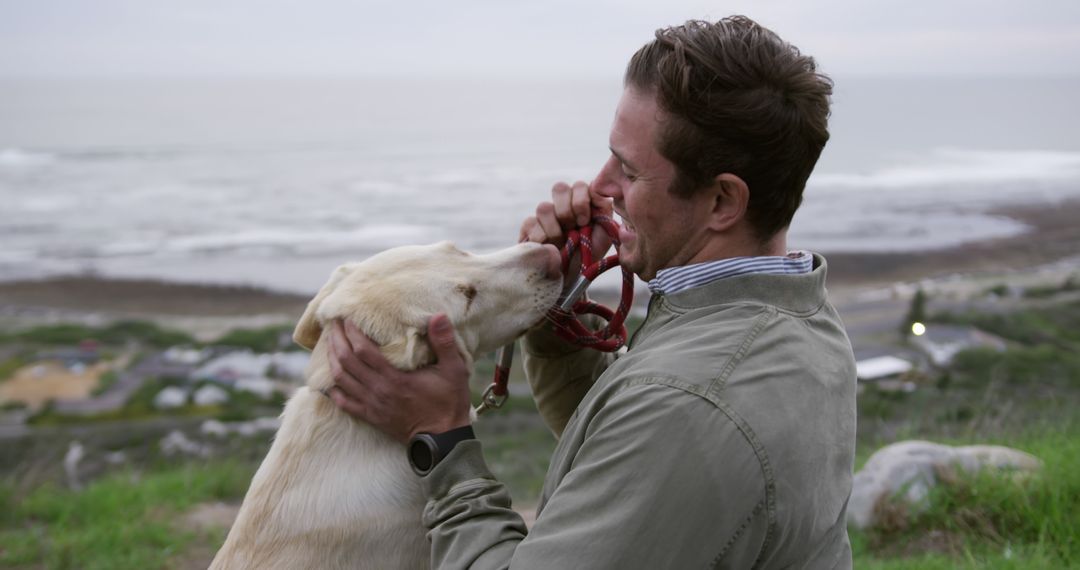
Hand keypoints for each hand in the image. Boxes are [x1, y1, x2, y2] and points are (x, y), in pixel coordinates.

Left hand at [327, 314, 471, 442]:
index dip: (352, 333)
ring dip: (331, 360)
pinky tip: (328, 380)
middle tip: (331, 324)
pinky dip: (332, 390)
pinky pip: (343, 403)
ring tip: (329, 344)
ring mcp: (372, 406)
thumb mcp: (454, 370)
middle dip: (336, 341)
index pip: (364, 351)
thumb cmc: (449, 402)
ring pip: (340, 380)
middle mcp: (378, 391)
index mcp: (395, 379)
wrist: (442, 439)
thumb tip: (439, 316)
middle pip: (346, 362)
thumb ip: (444, 342)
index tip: (345, 318)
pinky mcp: (371, 417)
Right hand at [519, 181, 613, 262]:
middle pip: (559, 188)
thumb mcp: (605, 232)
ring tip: (562, 243)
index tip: (585, 221)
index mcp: (582, 201)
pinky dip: (541, 237)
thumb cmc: (590, 253)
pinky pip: (530, 222)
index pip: (579, 186)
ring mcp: (545, 215)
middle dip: (567, 210)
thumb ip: (604, 208)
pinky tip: (549, 248)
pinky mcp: (529, 227)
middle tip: (573, 228)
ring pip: (544, 207)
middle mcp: (563, 204)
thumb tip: (597, 191)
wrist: (572, 276)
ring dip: (555, 229)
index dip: (581, 200)